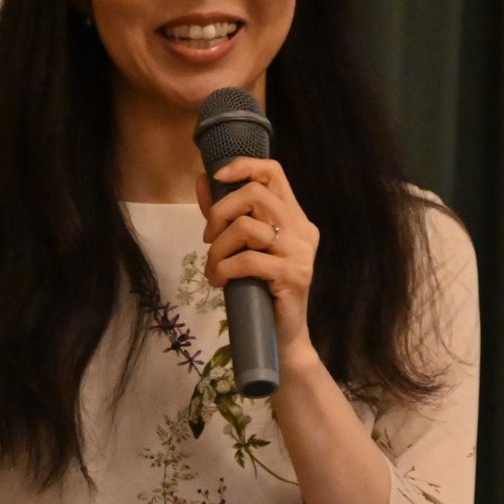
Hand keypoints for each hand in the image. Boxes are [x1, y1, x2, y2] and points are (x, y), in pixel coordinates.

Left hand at [196, 160, 319, 368]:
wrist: (283, 337)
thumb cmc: (261, 291)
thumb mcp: (241, 248)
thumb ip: (225, 214)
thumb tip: (201, 179)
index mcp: (294, 217)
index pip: (274, 172)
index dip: (244, 166)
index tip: (217, 177)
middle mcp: (302, 229)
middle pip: (255, 195)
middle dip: (220, 213)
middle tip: (209, 239)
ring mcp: (300, 253)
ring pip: (246, 228)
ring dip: (218, 249)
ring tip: (212, 269)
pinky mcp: (293, 276)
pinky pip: (247, 260)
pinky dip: (224, 269)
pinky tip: (219, 282)